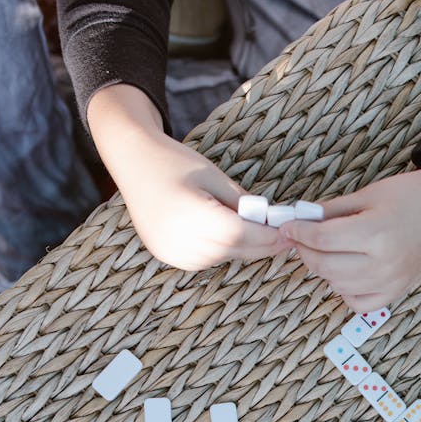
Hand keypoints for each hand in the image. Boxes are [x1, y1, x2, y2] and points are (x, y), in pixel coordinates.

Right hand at [88, 85, 284, 271]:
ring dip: (244, 249)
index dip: (267, 237)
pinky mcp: (168, 256)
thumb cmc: (175, 162)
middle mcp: (178, 240)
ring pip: (221, 258)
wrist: (132, 163)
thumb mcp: (215, 177)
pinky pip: (206, 260)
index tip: (288, 233)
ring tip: (261, 235)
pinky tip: (232, 238)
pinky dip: (223, 251)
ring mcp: (171, 252)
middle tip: (283, 239)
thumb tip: (270, 222)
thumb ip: (242, 202)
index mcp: (191, 215)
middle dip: (261, 245)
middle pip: (233, 250)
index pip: (239, 234)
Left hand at [278, 155, 420, 309]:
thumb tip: (299, 221)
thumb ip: (330, 212)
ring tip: (324, 252)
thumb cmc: (406, 196)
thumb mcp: (365, 196)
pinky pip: (358, 303)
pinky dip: (345, 291)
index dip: (298, 233)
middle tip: (300, 240)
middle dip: (305, 252)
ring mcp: (392, 282)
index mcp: (376, 232)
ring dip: (323, 270)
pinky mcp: (397, 292)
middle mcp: (385, 262)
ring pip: (337, 286)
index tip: (288, 228)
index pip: (322, 239)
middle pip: (325, 265)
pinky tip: (345, 273)